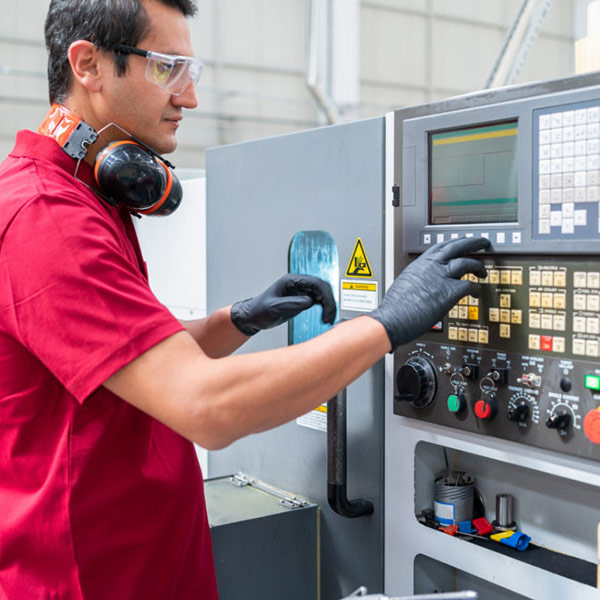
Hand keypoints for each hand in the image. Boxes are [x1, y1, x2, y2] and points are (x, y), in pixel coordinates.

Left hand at [231, 274, 335, 335]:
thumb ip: (292, 303)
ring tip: (328, 319)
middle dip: (329, 302)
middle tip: (329, 317)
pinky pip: (319, 301)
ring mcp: (301, 291)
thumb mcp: (274, 307)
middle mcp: (298, 284)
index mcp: (291, 281)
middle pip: (322, 288)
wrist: (254, 317)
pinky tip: (325, 317)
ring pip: (322, 294)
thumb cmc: (260, 310)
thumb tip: (310, 301)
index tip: (326, 310)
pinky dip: (324, 309)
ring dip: (328, 306)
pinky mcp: (302, 300)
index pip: (315, 283)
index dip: (324, 296)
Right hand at [370, 236, 489, 350]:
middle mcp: (431, 266)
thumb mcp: (403, 285)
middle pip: (458, 246)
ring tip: (483, 271)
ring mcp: (441, 277)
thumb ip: (418, 280)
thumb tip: (423, 286)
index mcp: (419, 264)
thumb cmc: (394, 308)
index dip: (454, 243)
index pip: (441, 246)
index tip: (461, 243)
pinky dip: (476, 289)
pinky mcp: (450, 292)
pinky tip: (476, 294)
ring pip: (468, 262)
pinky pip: (471, 286)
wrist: (392, 319)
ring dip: (479, 266)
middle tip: (482, 243)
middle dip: (473, 242)